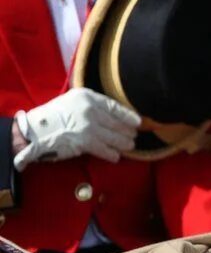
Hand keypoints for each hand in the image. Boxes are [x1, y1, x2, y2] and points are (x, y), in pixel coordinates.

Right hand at [13, 88, 140, 170]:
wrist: (32, 131)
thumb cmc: (51, 117)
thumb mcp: (71, 101)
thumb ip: (90, 106)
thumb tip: (110, 115)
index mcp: (87, 96)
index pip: (114, 106)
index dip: (128, 115)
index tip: (137, 121)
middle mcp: (90, 109)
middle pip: (116, 122)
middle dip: (127, 131)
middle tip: (133, 136)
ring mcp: (88, 125)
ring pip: (114, 136)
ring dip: (123, 143)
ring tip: (129, 146)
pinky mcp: (85, 141)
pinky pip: (104, 149)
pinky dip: (111, 154)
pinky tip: (116, 156)